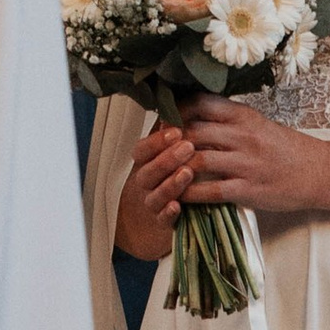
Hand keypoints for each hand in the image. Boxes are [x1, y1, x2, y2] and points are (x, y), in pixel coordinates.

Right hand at [115, 126, 192, 261]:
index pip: (141, 151)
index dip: (156, 142)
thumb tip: (181, 106)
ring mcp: (154, 204)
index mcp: (147, 163)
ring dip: (170, 184)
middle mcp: (147, 183)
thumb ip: (174, 134)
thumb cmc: (177, 171)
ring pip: (154, 196)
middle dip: (166, 159)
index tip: (176, 131)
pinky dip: (167, 214)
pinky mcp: (165, 223)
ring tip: (187, 173)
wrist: (173, 208)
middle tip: (187, 147)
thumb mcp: (174, 150)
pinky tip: (177, 207)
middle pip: (147, 172)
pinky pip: (161, 220)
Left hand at [175, 96, 320, 219]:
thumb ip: (229, 120)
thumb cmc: (287, 148)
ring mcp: (246, 163)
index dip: (175, 111)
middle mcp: (243, 135)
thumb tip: (192, 116)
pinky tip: (179, 195)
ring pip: (196, 159)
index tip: (164, 121)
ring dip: (174, 167)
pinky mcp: (248, 189)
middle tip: (155, 150)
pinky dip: (189, 193)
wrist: (320, 172)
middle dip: (167, 141)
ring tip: (162, 173)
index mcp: (244, 115)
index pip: (200, 103)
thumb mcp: (258, 124)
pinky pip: (210, 190)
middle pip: (192, 131)